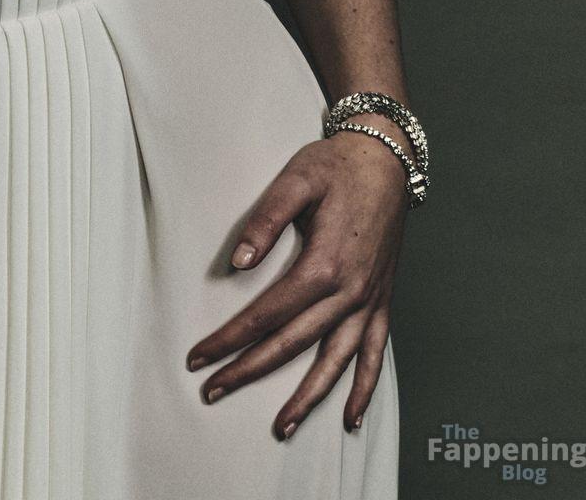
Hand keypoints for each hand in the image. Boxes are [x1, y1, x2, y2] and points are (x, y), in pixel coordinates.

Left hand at [184, 128, 409, 438]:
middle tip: (214, 391)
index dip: (230, 339)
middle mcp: (350, 292)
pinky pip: (376, 355)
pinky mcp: (382, 300)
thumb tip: (238, 262)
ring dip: (309, 397)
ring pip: (336, 362)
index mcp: (324, 265)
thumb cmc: (335, 166)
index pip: (266, 315)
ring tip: (282, 426)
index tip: (200, 357)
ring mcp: (369, 300)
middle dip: (250, 371)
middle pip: (293, 344)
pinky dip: (364, 388)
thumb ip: (265, 220)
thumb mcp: (295, 180)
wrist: (386, 158)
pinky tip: (352, 417)